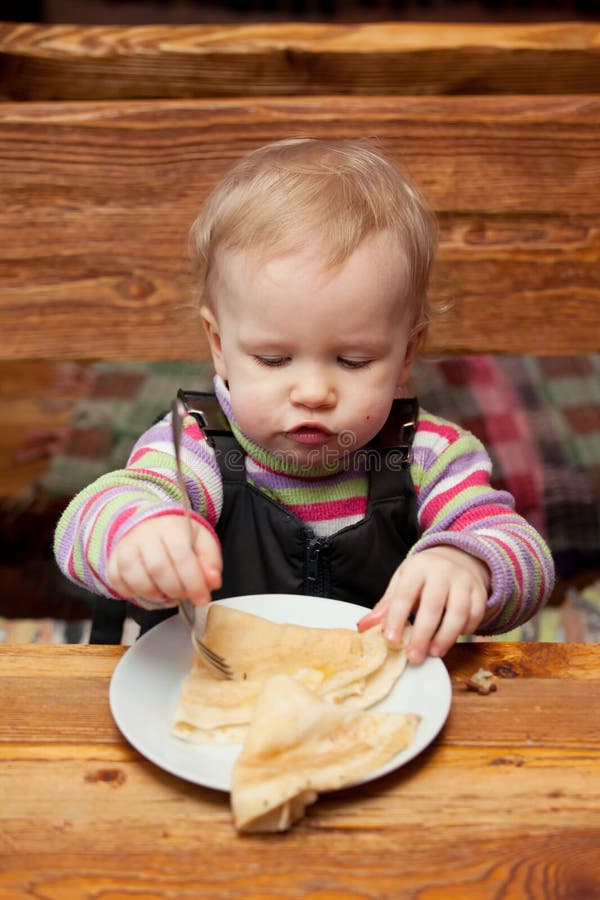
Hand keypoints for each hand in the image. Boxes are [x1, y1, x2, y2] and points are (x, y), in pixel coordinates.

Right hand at [106, 515, 221, 605]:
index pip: (182, 556)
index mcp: (170, 526)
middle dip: (176, 590)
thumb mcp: (202, 541)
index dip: (194, 582)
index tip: (202, 598)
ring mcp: (125, 546)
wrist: (149, 524)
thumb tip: (212, 582)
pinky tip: (149, 589)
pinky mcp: (113, 560)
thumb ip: (211, 561)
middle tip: (185, 595)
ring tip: (167, 593)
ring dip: (155, 594)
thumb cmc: (178, 535)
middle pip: (158, 569)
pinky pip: (119, 583)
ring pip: (136, 578)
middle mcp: (144, 534)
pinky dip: (135, 593)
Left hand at [358, 546, 488, 663]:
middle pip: (433, 606)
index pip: (405, 594)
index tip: (391, 641)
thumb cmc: (424, 574)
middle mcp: (442, 572)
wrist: (457, 556)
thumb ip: (386, 605)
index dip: (396, 618)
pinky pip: (475, 614)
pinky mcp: (480, 592)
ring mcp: (464, 581)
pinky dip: (466, 630)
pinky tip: (453, 639)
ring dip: (446, 636)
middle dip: (423, 635)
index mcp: (418, 568)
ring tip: (434, 653)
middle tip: (414, 657)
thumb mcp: (402, 581)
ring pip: (458, 612)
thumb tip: (364, 627)